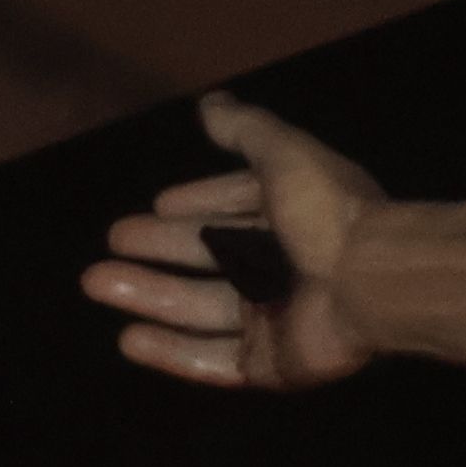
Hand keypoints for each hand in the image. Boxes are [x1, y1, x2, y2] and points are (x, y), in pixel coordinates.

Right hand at [80, 91, 385, 388]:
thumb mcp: (282, 153)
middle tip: (114, 240)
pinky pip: (213, 359)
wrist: (369, 282)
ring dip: (148, 294)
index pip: (236, 208)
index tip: (160, 203)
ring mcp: (275, 318)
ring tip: (95, 281)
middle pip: (210, 258)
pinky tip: (129, 339)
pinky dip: (171, 352)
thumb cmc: (326, 213)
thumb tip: (209, 102)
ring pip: (200, 308)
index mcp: (291, 217)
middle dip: (161, 248)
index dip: (199, 203)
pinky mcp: (270, 364)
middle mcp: (282, 267)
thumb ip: (244, 129)